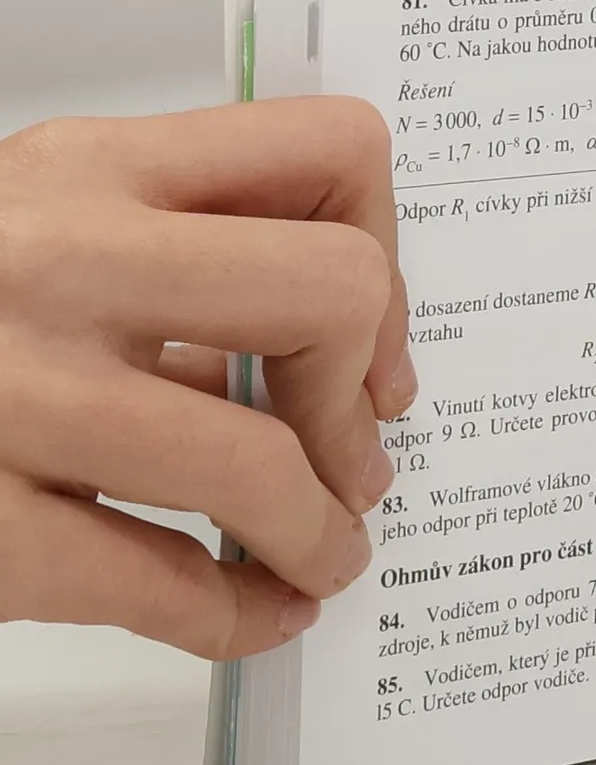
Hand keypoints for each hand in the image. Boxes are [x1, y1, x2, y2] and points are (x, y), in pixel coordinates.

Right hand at [0, 99, 414, 658]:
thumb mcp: (35, 224)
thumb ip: (172, 255)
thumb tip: (348, 357)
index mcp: (87, 167)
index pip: (329, 147)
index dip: (389, 249)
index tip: (372, 339)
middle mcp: (56, 258)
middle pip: (331, 292)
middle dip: (361, 392)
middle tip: (353, 452)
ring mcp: (9, 394)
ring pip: (261, 463)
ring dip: (322, 532)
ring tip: (323, 554)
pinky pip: (157, 582)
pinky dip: (234, 616)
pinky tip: (253, 617)